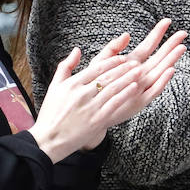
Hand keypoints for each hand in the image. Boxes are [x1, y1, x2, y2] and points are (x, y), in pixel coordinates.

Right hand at [28, 22, 186, 161]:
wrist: (49, 139)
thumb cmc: (51, 113)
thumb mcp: (55, 86)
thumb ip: (66, 66)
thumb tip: (77, 50)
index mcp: (71, 84)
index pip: (96, 68)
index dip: (112, 62)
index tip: (123, 58)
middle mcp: (81, 94)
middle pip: (107, 76)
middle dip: (124, 68)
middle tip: (137, 62)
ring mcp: (90, 107)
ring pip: (113, 88)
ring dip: (128, 78)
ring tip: (140, 71)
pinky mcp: (97, 120)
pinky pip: (114, 104)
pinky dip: (125, 94)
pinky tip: (135, 88)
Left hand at [99, 20, 187, 145]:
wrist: (91, 112)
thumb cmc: (94, 88)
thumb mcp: (100, 64)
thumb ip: (112, 49)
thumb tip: (127, 35)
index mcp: (131, 63)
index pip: (148, 45)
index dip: (157, 33)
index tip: (167, 21)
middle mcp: (140, 74)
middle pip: (159, 57)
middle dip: (171, 45)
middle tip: (183, 33)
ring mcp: (142, 87)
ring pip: (160, 71)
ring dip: (171, 60)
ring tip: (181, 48)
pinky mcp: (141, 101)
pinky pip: (154, 89)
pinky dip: (163, 80)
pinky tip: (171, 70)